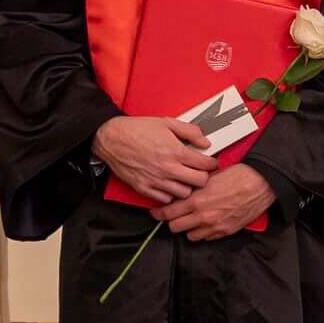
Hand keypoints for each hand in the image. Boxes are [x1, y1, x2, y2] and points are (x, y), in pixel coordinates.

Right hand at [95, 115, 215, 203]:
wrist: (111, 138)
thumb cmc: (137, 129)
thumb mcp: (166, 123)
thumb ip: (190, 132)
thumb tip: (205, 142)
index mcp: (175, 152)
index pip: (205, 165)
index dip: (212, 163)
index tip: (211, 163)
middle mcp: (168, 169)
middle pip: (199, 182)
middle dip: (203, 176)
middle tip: (199, 171)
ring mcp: (156, 181)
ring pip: (184, 193)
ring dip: (187, 186)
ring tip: (183, 178)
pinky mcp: (144, 188)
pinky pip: (165, 199)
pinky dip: (170, 193)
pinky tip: (169, 184)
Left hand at [163, 164, 272, 241]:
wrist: (260, 184)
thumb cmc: (239, 176)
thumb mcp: (210, 178)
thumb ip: (194, 189)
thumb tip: (183, 192)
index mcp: (197, 201)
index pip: (168, 213)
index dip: (159, 213)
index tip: (156, 212)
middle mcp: (203, 217)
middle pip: (175, 228)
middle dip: (172, 221)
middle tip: (174, 215)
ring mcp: (214, 226)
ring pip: (190, 236)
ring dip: (188, 228)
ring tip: (192, 219)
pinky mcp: (225, 232)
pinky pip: (206, 238)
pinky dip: (203, 232)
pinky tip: (206, 223)